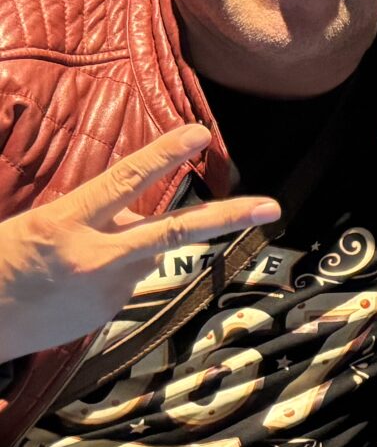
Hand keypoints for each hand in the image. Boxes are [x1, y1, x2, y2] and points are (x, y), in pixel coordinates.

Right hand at [0, 125, 278, 364]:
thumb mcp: (34, 225)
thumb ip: (89, 215)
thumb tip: (134, 213)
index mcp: (63, 224)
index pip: (124, 181)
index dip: (163, 155)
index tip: (199, 133)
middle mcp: (94, 256)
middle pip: (174, 231)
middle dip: (228, 217)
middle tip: (271, 207)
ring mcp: (107, 289)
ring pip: (147, 252)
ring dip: (131, 245)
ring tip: (75, 259)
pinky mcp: (109, 312)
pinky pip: (128, 279)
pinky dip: (114, 272)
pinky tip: (74, 283)